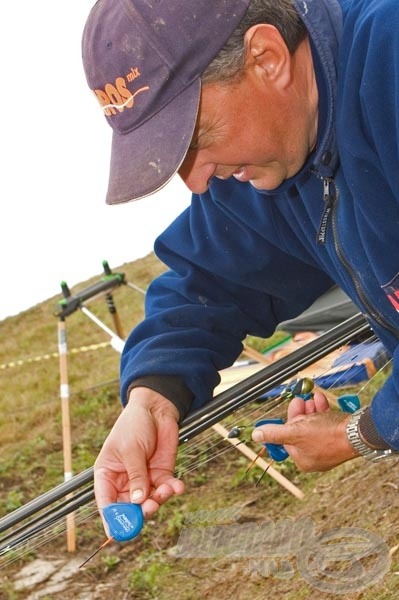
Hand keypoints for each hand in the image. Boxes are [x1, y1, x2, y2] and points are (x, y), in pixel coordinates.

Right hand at [94, 387, 183, 532]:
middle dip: (140, 511)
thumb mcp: (131, 449)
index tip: (117, 532)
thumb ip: (135, 475)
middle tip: (150, 508)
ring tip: (166, 489)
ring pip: (150, 501)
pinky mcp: (161, 475)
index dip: (111, 519)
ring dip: (159, 500)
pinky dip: (173, 490)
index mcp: (107, 475)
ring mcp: (144, 480)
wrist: (156, 409)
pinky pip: (166, 490)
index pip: (106, 503)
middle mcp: (125, 482)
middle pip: (130, 508)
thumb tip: (137, 501)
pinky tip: (178, 485)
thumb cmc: (134, 424)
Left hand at [252, 390, 357, 471]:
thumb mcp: (295, 432)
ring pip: (314, 425)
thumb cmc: (326, 435)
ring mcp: (328, 448)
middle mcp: (315, 456)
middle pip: (301, 431)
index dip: (289, 421)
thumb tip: (255, 435)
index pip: (288, 438)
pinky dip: (323, 412)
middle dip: (301, 414)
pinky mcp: (338, 438)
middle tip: (301, 401)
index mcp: (303, 460)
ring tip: (313, 399)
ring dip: (312, 410)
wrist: (357, 432)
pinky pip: (326, 424)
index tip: (292, 408)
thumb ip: (274, 433)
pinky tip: (321, 400)